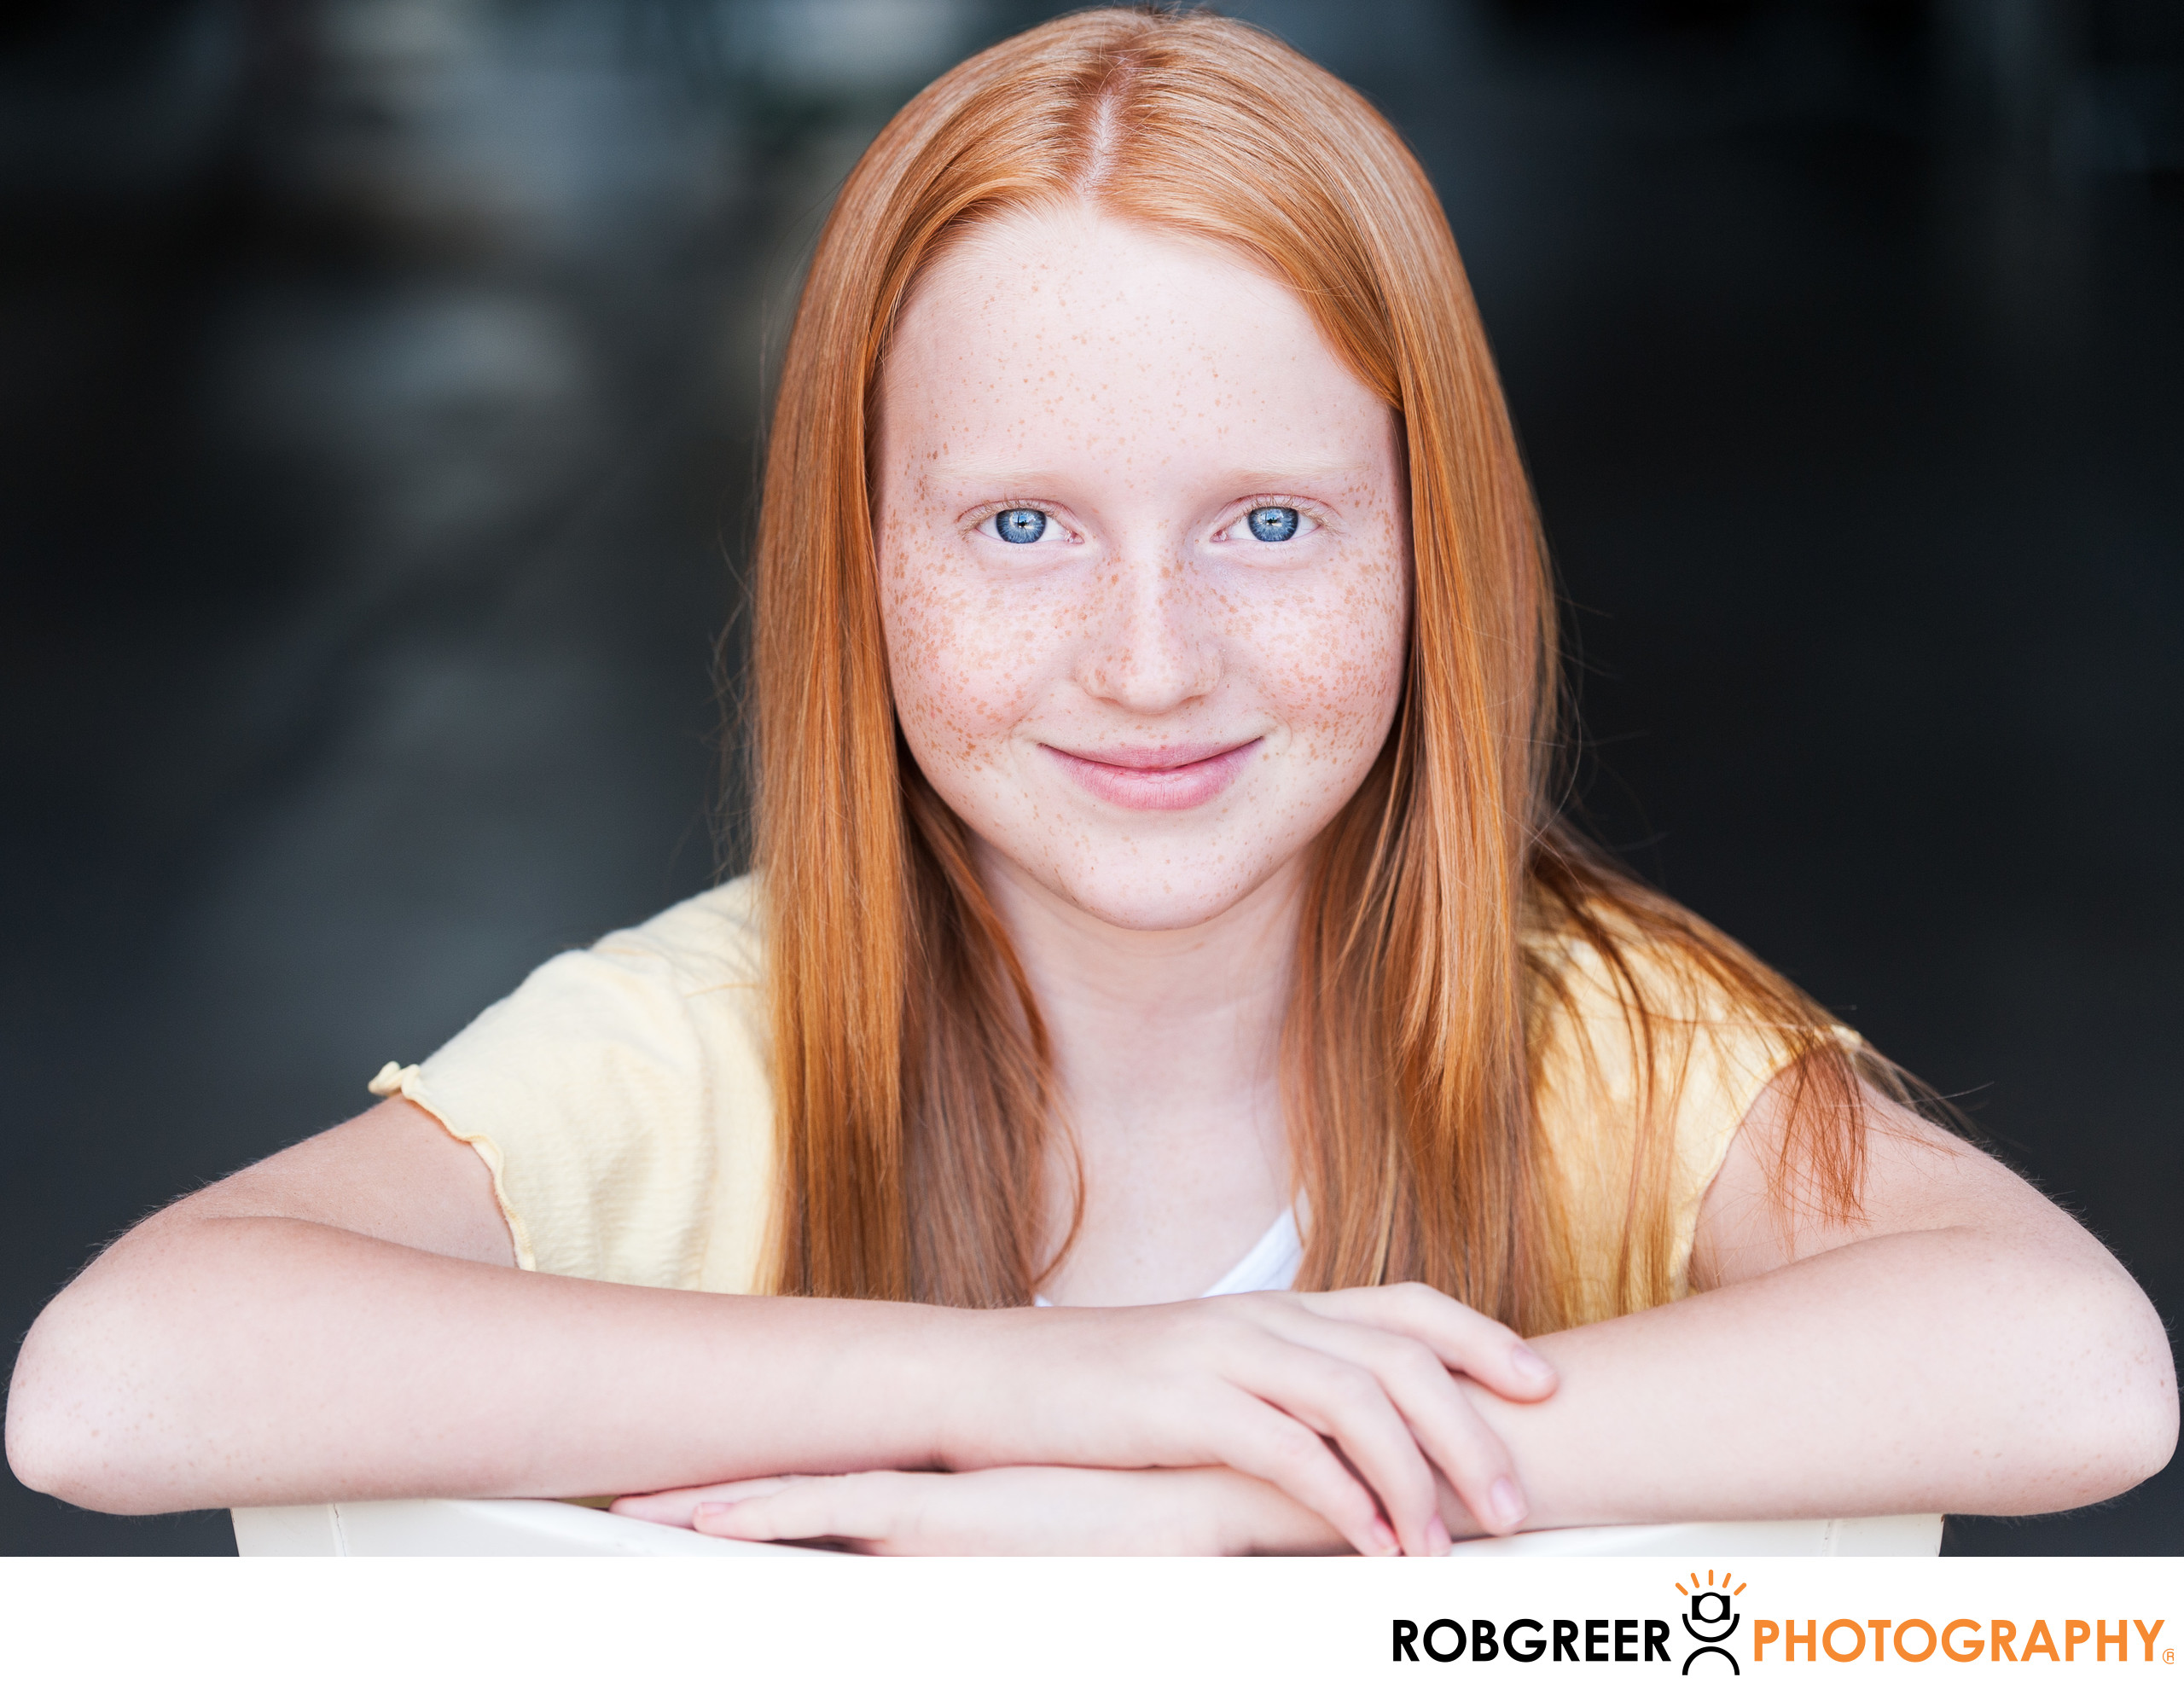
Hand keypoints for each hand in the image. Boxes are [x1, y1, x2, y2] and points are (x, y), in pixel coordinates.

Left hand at [613, 1464, 1342, 1555]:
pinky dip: (764, 1514)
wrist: (1195, 1488)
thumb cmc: (1136, 1518)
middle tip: (622, 1500)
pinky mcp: (942, 1519)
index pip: (820, 1495)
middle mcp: (914, 1498)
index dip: (744, 1496)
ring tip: (633, 1511)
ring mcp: (922, 1506)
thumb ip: (1008, 1553)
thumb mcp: (1054, 1545)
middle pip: (785, 1495)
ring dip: (710, 1507)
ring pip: (788, 1502)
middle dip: (700, 1498)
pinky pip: (830, 1515)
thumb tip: (981, 1569)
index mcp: (933, 1502)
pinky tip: (708, 1521)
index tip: (677, 1501)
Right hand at [935, 1282, 1555, 1557]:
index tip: (1544, 1383)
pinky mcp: (1182, 1404)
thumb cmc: (1103, 1394)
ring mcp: (1223, 1354)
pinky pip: (1288, 1450)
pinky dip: (1344, 1501)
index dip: (1483, 1338)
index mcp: (1276, 1307)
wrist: (991, 1379)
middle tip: (1513, 1503)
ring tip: (1446, 1548)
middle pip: (1401, 1356)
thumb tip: (1362, 1442)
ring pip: (1358, 1399)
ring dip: (1417, 1476)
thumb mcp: (1206, 1372)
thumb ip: (1282, 1388)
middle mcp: (1262, 1318)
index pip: (1406, 1304)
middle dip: (1472, 1430)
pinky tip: (1372, 1545)